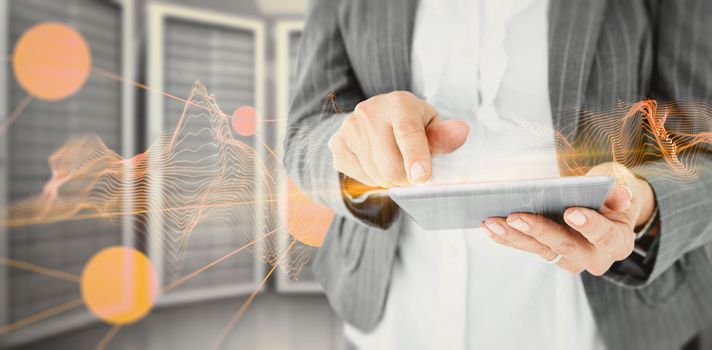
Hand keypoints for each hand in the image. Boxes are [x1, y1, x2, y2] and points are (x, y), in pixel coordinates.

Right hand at [328, 91, 468, 187]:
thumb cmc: (412, 125)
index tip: (422, 179)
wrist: (376, 118)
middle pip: (391, 166)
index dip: (416, 158)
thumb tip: (461, 132)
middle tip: (413, 173)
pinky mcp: (337, 144)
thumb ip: (444, 136)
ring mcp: (350, 127)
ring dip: (390, 180)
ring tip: (394, 162)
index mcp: (399, 103)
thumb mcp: (431, 126)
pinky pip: (359, 178)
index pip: (408, 134)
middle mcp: (370, 111)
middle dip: (406, 179)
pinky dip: (372, 179)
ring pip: (375, 176)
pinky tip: (376, 162)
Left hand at [481, 162, 655, 275]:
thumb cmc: (610, 200)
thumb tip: (622, 194)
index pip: (604, 235)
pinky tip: (489, 228)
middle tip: (515, 217)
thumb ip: (619, 194)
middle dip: (538, 231)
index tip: (571, 212)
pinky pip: (526, 248)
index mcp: (617, 242)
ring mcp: (569, 260)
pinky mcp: (550, 257)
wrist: (606, 218)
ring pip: (540, 250)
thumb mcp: (620, 193)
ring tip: (491, 221)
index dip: (588, 224)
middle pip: (564, 246)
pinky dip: (506, 239)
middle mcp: (593, 258)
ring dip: (513, 236)